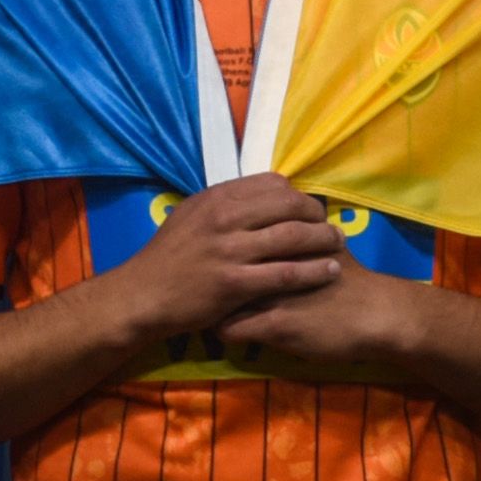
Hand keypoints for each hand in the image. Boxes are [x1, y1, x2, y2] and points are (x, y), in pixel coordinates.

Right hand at [117, 174, 352, 352]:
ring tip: (338, 244)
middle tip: (330, 226)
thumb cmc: (167, 258)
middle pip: (289, 206)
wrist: (142, 296)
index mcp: (215, 198)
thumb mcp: (189, 216)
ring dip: (323, 239)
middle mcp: (224, 218)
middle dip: (317, 214)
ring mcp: (229, 251)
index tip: (307, 209)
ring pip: (292, 237)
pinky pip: (285, 274)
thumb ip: (222, 205)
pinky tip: (330, 272)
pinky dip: (313, 271)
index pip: (272, 184)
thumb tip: (256, 196)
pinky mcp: (235, 283)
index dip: (297, 195)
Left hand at [213, 251, 412, 386]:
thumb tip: (279, 231)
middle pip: (216, 267)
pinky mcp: (275, 324)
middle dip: (204, 279)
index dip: (213, 253)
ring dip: (211, 309)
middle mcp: (270, 261)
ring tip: (210, 314)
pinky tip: (229, 334)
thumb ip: (293, 240)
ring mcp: (270, 293)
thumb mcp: (318, 249)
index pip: (228, 239)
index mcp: (279, 239)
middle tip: (201, 292)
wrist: (378, 312)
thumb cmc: (351, 280)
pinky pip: (230, 329)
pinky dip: (224, 333)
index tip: (206, 267)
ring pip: (218, 300)